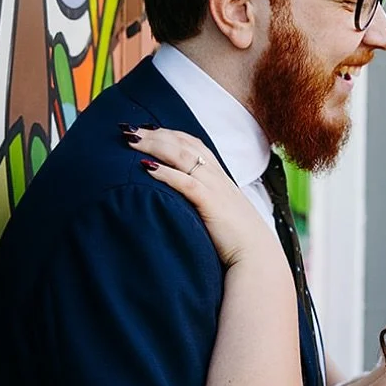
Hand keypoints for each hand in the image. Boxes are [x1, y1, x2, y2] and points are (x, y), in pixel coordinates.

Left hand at [125, 127, 280, 268]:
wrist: (257, 256)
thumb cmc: (237, 239)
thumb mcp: (221, 212)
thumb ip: (206, 201)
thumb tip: (185, 202)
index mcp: (220, 176)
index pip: (193, 143)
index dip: (169, 133)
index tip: (147, 129)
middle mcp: (217, 176)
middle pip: (183, 143)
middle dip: (155, 133)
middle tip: (129, 129)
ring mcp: (215, 188)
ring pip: (182, 155)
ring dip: (155, 145)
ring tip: (132, 141)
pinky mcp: (211, 204)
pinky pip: (185, 182)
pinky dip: (166, 173)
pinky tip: (147, 168)